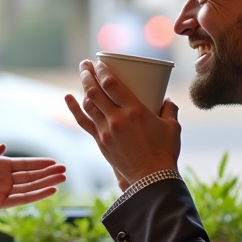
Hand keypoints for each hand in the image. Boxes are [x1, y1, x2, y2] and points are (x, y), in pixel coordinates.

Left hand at [0, 145, 65, 217]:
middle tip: (64, 170)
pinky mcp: (0, 204)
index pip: (25, 164)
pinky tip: (49, 191)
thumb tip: (3, 146)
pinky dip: (35, 196)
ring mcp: (4, 191)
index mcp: (0, 165)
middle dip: (48, 173)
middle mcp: (5, 178)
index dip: (40, 163)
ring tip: (61, 179)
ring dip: (45, 184)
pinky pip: (21, 200)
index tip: (55, 162)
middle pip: (31, 176)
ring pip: (29, 187)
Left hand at [65, 59, 180, 186]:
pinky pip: (83, 122)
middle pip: (95, 91)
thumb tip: (166, 99)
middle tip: (85, 63)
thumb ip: (169, 109)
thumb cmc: (165, 152)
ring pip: (88, 104)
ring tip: (83, 75)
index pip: (111, 84)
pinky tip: (68, 97)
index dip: (102, 70)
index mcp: (135, 111)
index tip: (99, 62)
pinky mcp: (100, 142)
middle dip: (88, 74)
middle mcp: (117, 118)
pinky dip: (74, 108)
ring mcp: (106, 131)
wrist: (151, 179)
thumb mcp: (173, 127)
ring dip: (83, 87)